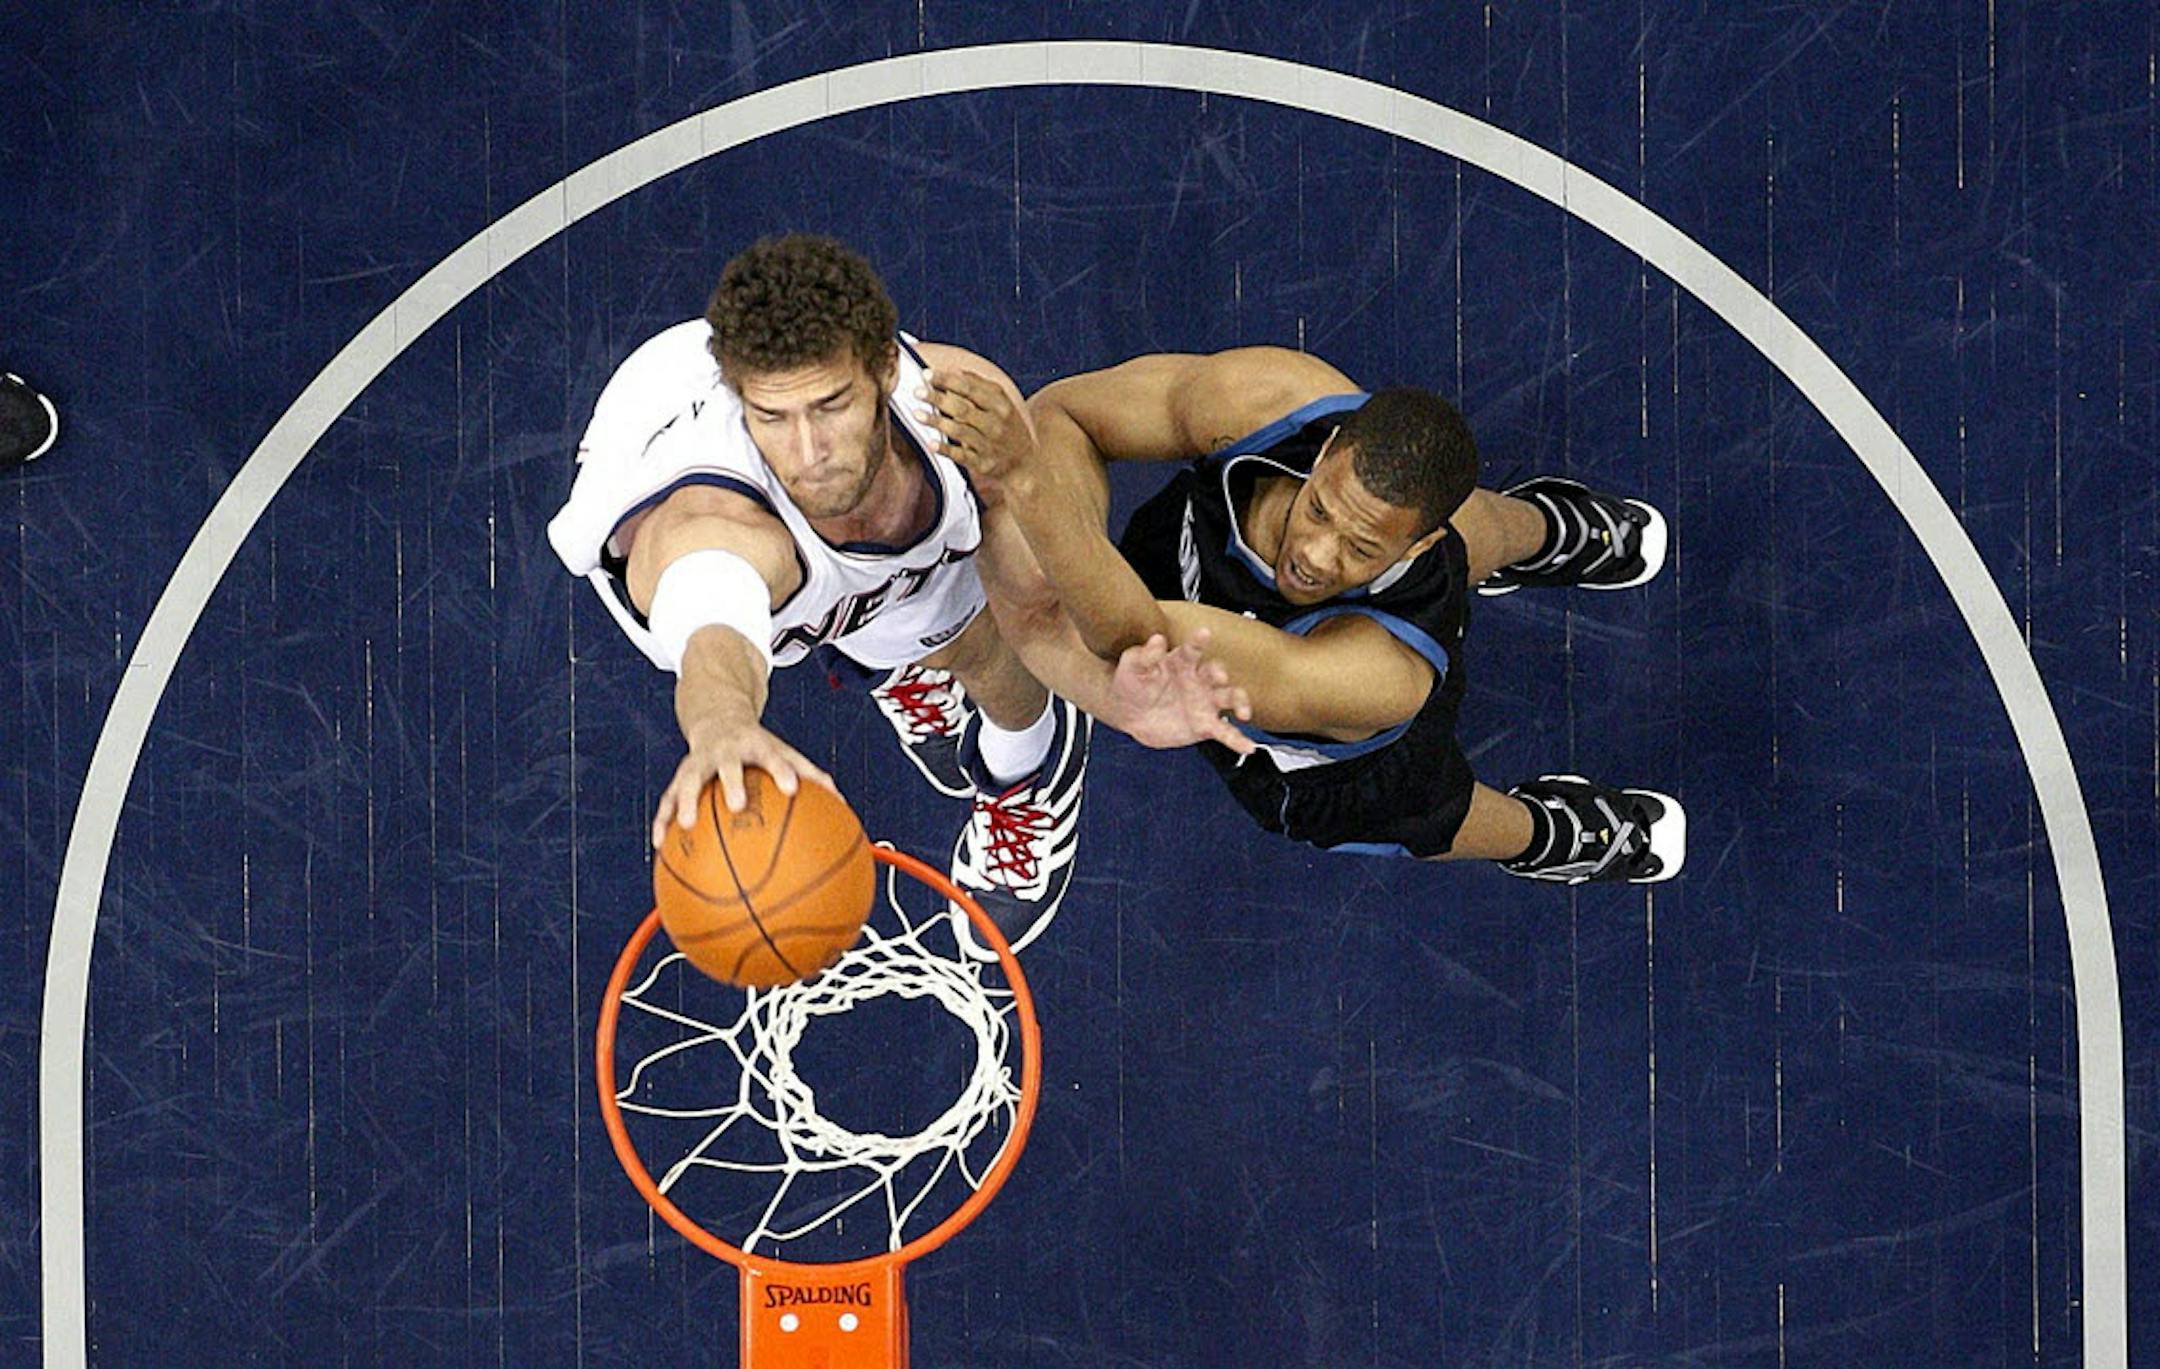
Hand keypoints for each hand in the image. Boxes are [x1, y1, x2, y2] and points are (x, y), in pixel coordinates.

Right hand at [651, 719, 836, 847]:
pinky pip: (668, 798)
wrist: (720, 717)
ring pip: (689, 780)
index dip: (781, 771)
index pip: (772, 756)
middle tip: (737, 806)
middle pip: (726, 765)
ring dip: (686, 801)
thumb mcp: (785, 752)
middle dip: (731, 783)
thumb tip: (843, 805)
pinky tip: (659, 844)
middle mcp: (726, 751)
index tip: (791, 788)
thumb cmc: (760, 746)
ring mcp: (700, 762)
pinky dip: (662, 818)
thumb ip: (812, 775)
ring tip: (685, 827)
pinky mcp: (680, 774)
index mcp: (756, 746)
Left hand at [918, 368, 1033, 494]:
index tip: (926, 374)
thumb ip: (979, 385)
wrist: (1025, 461)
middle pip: (963, 408)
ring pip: (960, 431)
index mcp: (1000, 405)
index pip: (970, 388)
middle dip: (938, 398)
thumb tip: (954, 369)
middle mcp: (996, 424)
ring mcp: (989, 445)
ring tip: (917, 414)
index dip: (947, 380)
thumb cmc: (1007, 425)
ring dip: (937, 421)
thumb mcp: (1002, 402)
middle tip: (917, 391)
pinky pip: (961, 456)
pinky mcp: (983, 463)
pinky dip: (946, 449)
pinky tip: (931, 443)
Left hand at [1109, 627, 1255, 753]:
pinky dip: (1239, 740)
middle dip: (1220, 673)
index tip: (1204, 633)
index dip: (1198, 641)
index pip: (1192, 650)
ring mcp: (1205, 702)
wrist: (1128, 715)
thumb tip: (1157, 640)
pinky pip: (1226, 733)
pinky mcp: (1205, 725)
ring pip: (1229, 698)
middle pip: (1216, 672)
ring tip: (1243, 713)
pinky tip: (1248, 747)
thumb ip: (1144, 656)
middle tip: (1220, 676)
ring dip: (1239, 702)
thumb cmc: (1131, 684)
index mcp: (1181, 662)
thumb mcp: (1132, 667)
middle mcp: (1198, 680)